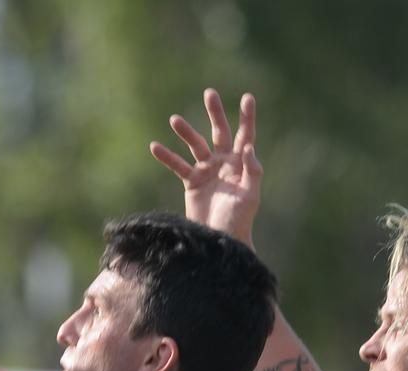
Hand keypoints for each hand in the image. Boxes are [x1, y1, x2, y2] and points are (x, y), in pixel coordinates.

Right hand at [150, 89, 261, 244]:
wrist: (220, 240)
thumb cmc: (239, 220)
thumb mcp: (249, 197)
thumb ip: (252, 172)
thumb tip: (250, 148)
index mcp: (241, 164)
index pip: (245, 136)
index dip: (246, 117)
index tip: (247, 98)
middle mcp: (224, 163)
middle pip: (219, 132)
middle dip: (215, 113)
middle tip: (209, 93)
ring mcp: (207, 171)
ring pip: (195, 145)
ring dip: (186, 132)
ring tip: (174, 120)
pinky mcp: (192, 182)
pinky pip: (178, 165)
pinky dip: (167, 156)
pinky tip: (155, 146)